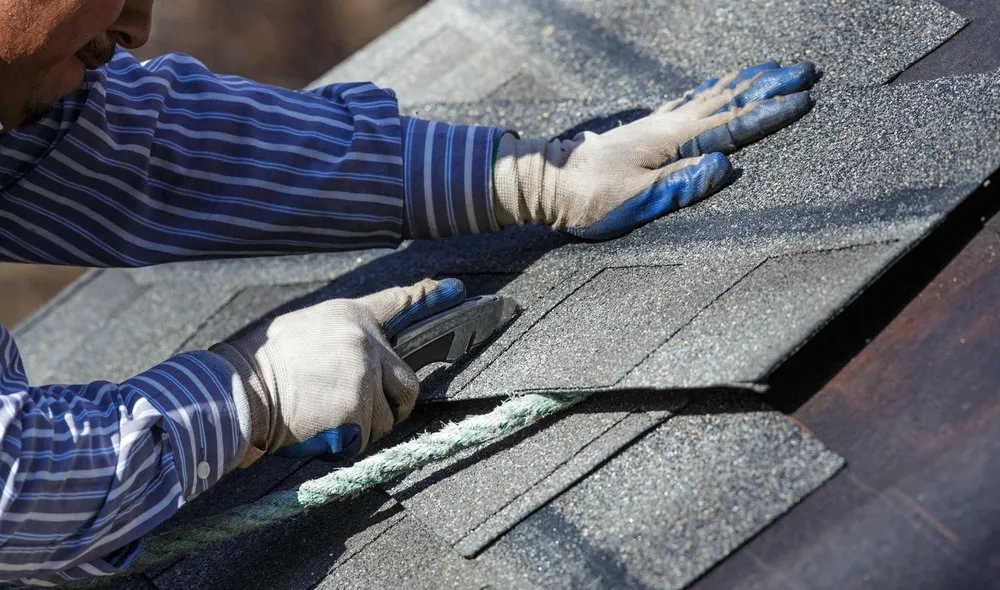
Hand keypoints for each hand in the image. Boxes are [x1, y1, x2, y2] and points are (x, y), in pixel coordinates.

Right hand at [211, 278, 466, 466]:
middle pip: (408, 381)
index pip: (399, 302)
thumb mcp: (305, 328)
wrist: (238, 391)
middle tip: (368, 411)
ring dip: (368, 425)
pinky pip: (368, 436)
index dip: (429, 296)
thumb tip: (365, 353)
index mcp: (350, 316)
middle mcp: (364, 342)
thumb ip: (342, 336)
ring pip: (388, 415)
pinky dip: (350, 442)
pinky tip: (323, 429)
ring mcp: (363, 376)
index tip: (455, 289)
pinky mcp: (357, 408)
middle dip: (395, 403)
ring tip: (330, 418)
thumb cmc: (264, 363)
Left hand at [492, 61, 816, 239]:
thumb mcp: (635, 200)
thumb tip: (724, 168)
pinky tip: (717, 86)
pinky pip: (689, 101)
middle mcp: (668, 125)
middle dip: (770, 85)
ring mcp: (657, 123)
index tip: (805, 99)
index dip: (770, 113)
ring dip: (746, 82)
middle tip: (807, 70)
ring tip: (774, 69)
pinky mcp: (646, 129)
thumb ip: (680, 184)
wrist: (549, 182)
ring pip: (711, 95)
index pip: (732, 125)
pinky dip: (712, 89)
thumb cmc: (590, 198)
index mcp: (672, 142)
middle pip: (729, 100)